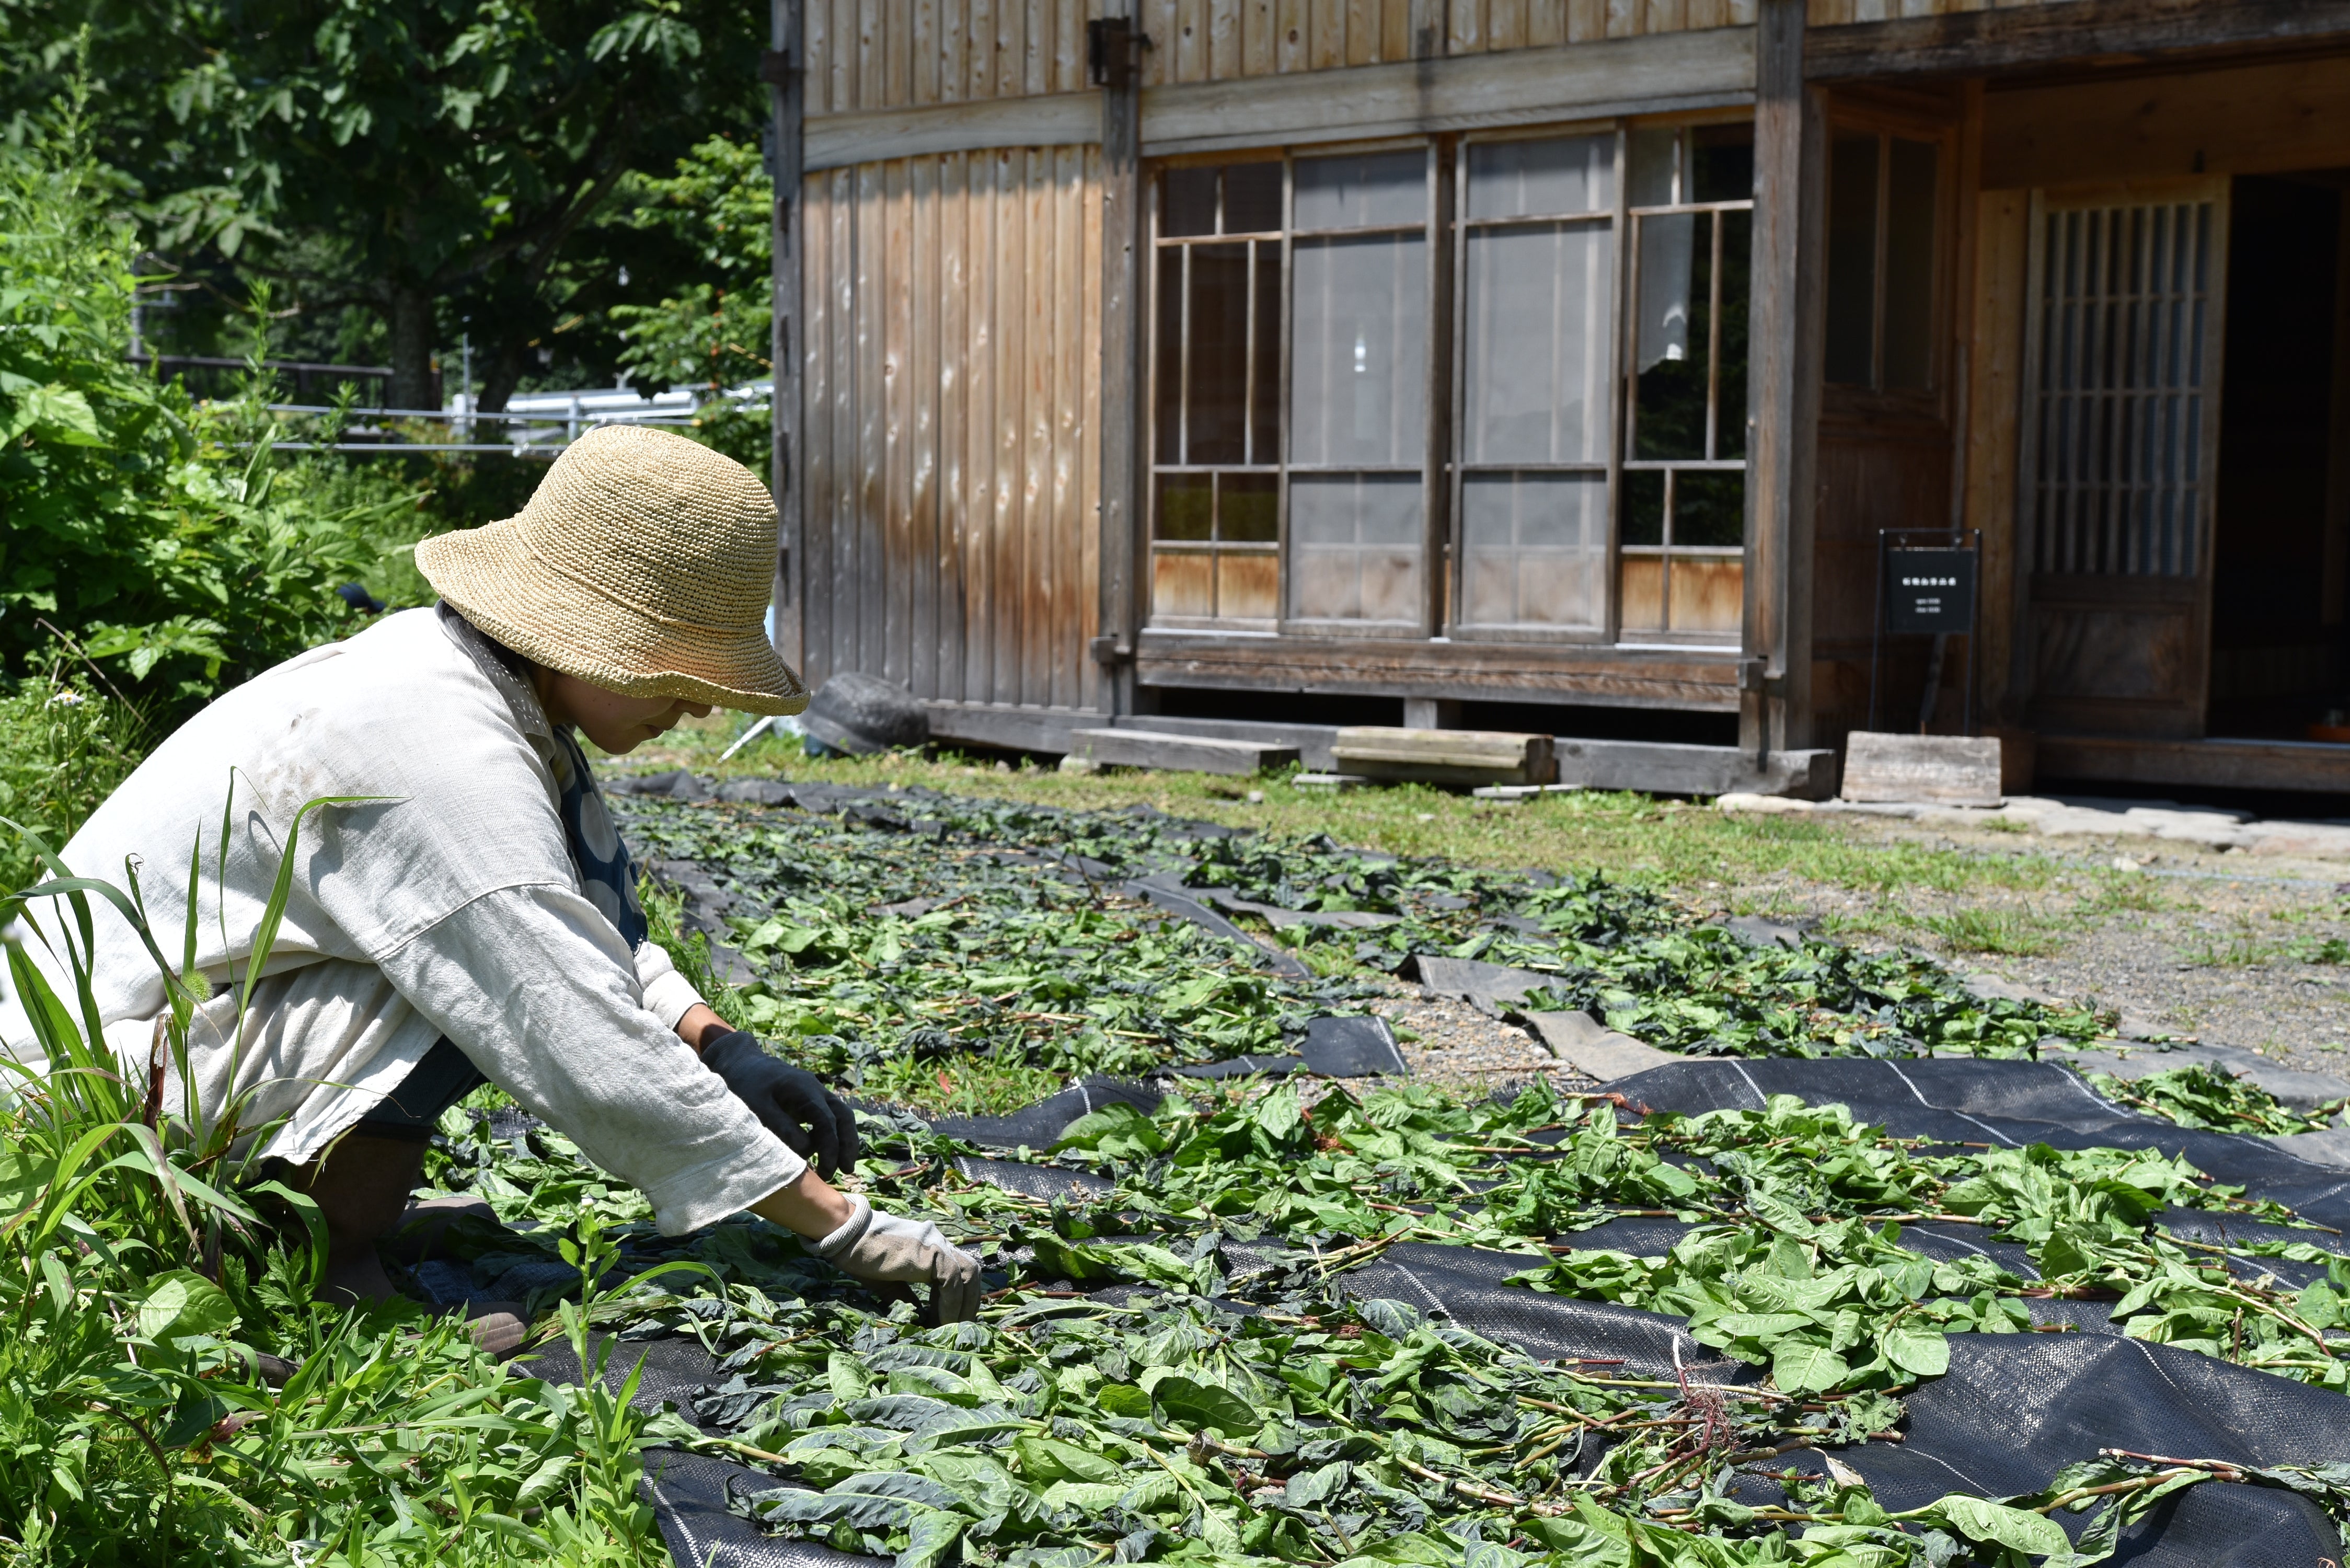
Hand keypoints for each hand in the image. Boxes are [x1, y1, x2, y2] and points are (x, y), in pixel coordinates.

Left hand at [699, 1030, 860, 1178]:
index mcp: (805, 1089)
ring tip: (839, 1167)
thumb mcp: (757, 1106)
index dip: (830, 1147)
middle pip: (843, 1116)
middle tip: (846, 1171)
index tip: (827, 1171)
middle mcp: (817, 1090)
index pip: (827, 1120)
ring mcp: (816, 1094)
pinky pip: (830, 1118)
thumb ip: (781, 1126)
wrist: (743, 1064)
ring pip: (841, 1117)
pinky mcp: (811, 1102)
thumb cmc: (747, 1085)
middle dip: (847, 1144)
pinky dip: (831, 1136)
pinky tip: (821, 1153)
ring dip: (843, 1141)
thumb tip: (806, 1150)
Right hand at [812, 1194, 983, 1322]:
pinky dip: (950, 1303)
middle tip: (958, 1329)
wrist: (847, 1235)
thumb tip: (919, 1320)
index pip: (961, 1275)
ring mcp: (939, 1245)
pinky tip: (940, 1321)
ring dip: (963, 1305)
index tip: (953, 1323)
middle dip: (969, 1303)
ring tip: (950, 1329)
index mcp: (933, 1250)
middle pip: (971, 1274)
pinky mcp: (932, 1252)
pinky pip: (952, 1281)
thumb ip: (907, 1298)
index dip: (962, 1300)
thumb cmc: (863, 1257)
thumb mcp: (890, 1283)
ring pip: (968, 1276)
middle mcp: (941, 1244)